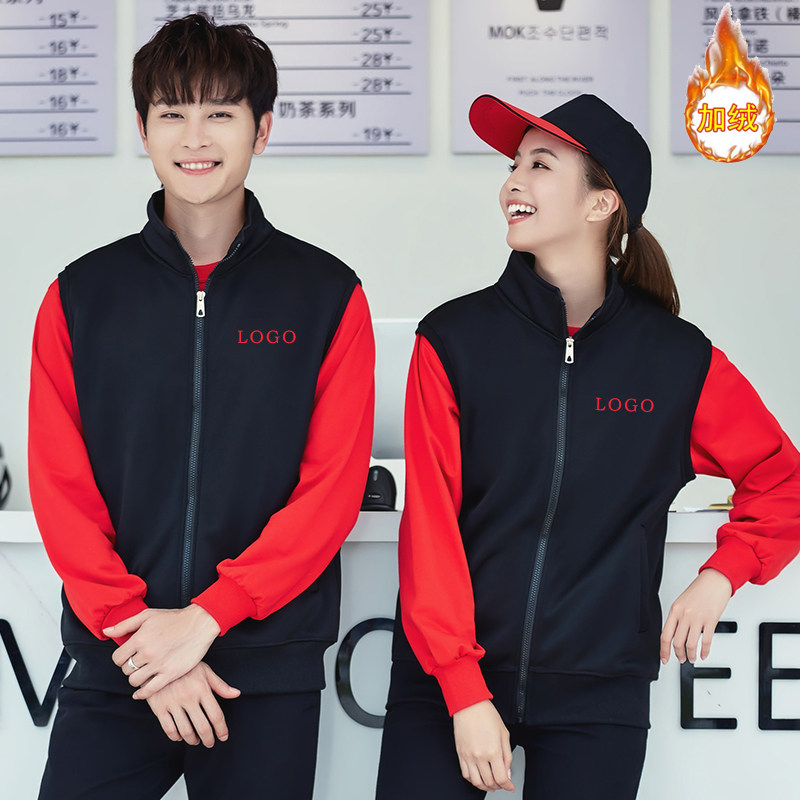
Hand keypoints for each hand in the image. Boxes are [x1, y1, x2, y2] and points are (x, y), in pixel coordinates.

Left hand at [105, 605, 220, 698]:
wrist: (199, 624)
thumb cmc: (174, 618)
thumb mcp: (148, 615)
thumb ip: (125, 624)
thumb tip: (106, 632)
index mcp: (139, 638)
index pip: (117, 658)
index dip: (121, 658)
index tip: (128, 657)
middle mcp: (147, 653)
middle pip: (126, 670)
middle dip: (130, 667)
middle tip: (138, 663)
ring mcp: (158, 665)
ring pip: (134, 681)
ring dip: (136, 678)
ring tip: (143, 672)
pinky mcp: (170, 674)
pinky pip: (149, 690)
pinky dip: (142, 694)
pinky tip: (140, 693)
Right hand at [146, 662, 239, 747]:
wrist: (158, 662)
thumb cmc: (185, 667)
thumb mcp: (204, 671)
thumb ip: (220, 685)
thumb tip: (236, 694)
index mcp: (202, 688)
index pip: (216, 715)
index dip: (221, 729)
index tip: (223, 736)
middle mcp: (188, 697)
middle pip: (202, 726)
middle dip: (209, 739)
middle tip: (210, 743)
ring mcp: (173, 703)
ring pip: (186, 731)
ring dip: (193, 740)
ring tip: (196, 740)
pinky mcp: (159, 708)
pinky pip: (169, 729)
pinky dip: (176, 737)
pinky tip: (180, 736)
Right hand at [452, 700, 514, 792]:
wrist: (468, 704)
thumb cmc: (486, 714)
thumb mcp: (504, 733)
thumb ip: (507, 755)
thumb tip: (507, 771)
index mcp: (493, 751)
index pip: (501, 778)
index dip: (507, 786)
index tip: (510, 786)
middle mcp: (480, 756)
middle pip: (489, 782)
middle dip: (498, 786)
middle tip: (502, 784)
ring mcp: (468, 756)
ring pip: (476, 782)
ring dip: (485, 787)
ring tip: (490, 784)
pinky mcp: (460, 754)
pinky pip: (465, 774)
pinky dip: (472, 780)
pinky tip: (478, 777)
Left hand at [660, 568, 732, 663]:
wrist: (715, 581)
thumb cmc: (700, 590)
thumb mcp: (682, 602)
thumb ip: (678, 617)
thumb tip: (675, 633)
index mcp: (675, 610)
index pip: (665, 635)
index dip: (664, 650)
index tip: (664, 658)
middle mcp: (684, 615)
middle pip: (677, 642)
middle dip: (678, 654)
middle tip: (681, 659)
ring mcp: (698, 619)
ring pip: (690, 644)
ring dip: (690, 655)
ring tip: (691, 659)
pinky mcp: (711, 621)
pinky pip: (706, 641)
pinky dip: (704, 651)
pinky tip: (703, 655)